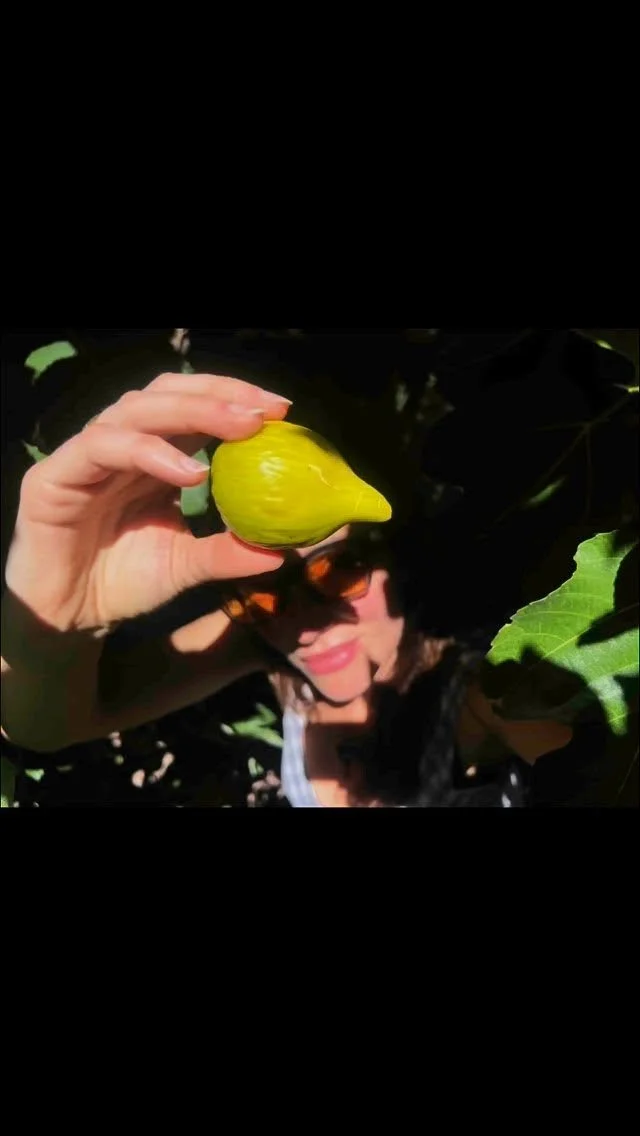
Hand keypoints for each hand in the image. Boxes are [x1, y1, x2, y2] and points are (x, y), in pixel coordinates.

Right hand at [5, 373, 290, 632]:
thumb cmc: (123, 583)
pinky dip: (148, 451)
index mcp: (152, 456)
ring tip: (238, 428)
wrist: (68, 618)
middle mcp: (120, 445)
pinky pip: (101, 447)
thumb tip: (283, 552)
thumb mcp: (186, 566)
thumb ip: (227, 553)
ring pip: (135, 410)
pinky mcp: (55, 476)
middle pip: (167, 395)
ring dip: (191, 412)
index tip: (281, 412)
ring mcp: (86, 456)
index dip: (234, 399)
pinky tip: (188, 472)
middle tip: (264, 412)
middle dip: (219, 396)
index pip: (192, 406)